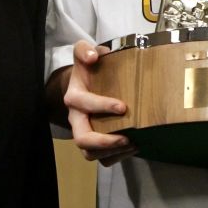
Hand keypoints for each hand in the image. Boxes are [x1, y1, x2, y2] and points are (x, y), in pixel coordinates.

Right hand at [64, 40, 136, 165]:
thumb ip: (84, 50)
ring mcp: (84, 132)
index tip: (123, 107)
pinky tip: (134, 147)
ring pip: (91, 154)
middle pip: (82, 139)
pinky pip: (102, 158)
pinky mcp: (94, 142)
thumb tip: (94, 56)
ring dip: (112, 152)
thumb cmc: (89, 69)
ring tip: (133, 144)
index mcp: (74, 96)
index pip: (82, 103)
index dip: (101, 106)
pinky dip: (117, 157)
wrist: (85, 83)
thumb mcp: (84, 53)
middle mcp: (76, 118)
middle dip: (104, 142)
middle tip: (126, 137)